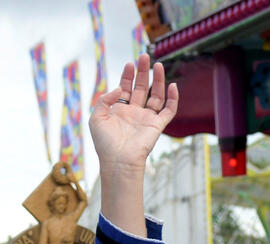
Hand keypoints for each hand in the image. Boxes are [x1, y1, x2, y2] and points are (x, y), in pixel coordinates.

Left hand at [90, 54, 178, 174]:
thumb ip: (104, 100)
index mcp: (119, 111)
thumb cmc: (105, 143)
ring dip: (158, 80)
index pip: (126, 89)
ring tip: (157, 65)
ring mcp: (146, 118)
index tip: (129, 64)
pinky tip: (172, 86)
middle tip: (144, 56)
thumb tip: (119, 88)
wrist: (118, 160)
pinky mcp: (158, 125)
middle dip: (143, 72)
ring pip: (156, 95)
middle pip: (141, 88)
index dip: (127, 76)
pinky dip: (173, 98)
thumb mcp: (96, 118)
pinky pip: (169, 110)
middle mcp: (134, 113)